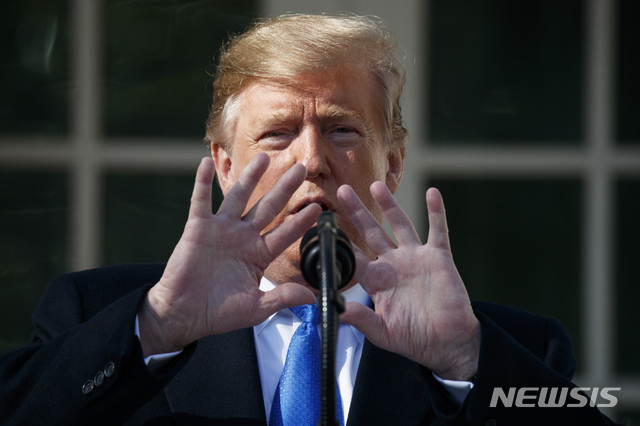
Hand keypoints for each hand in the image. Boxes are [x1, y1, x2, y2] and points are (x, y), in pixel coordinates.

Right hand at [138, 154, 318, 356]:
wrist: (183, 314)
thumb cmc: (218, 312)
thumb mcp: (256, 309)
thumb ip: (282, 298)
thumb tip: (312, 298)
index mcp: (257, 255)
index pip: (285, 233)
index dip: (301, 221)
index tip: (318, 209)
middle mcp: (242, 237)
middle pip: (268, 207)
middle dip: (285, 188)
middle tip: (301, 169)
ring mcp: (220, 230)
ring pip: (239, 197)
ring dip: (250, 177)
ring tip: (263, 157)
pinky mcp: (197, 228)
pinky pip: (200, 201)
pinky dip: (201, 182)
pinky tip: (205, 163)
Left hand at [337, 182, 479, 380]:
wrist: (447, 343)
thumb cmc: (414, 339)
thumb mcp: (381, 333)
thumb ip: (360, 319)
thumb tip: (335, 310)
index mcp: (377, 280)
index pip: (354, 256)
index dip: (339, 242)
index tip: (323, 225)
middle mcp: (394, 264)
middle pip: (371, 232)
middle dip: (357, 212)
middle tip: (342, 190)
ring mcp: (415, 258)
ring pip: (400, 224)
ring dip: (389, 204)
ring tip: (376, 186)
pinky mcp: (438, 257)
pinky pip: (437, 230)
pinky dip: (436, 211)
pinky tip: (432, 193)